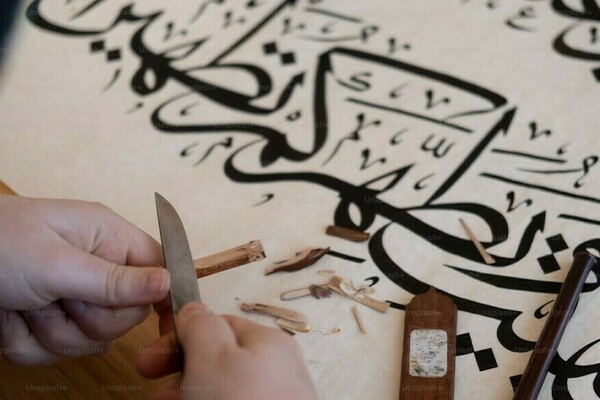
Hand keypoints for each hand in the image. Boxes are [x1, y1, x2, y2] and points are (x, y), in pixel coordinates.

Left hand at [0, 195, 169, 364]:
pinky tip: (10, 316)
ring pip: (91, 340)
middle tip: (57, 298)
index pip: (159, 267)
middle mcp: (95, 265)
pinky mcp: (49, 320)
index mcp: (106, 237)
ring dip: (52, 332)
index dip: (163, 294)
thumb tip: (168, 283)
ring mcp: (72, 296)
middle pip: (126, 314)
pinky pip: (56, 350)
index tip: (162, 325)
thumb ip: (114, 280)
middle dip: (88, 318)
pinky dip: (27, 341)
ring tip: (24, 304)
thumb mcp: (56, 263)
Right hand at [137, 302, 317, 399]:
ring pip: (221, 391)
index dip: (179, 339)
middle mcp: (275, 371)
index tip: (147, 362)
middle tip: (153, 392)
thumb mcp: (213, 356)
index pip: (218, 326)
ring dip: (187, 396)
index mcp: (267, 342)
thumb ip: (200, 326)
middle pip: (217, 363)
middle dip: (179, 375)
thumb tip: (192, 309)